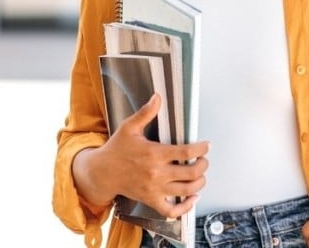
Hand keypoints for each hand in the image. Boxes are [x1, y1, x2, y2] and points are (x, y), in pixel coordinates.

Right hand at [75, 93, 208, 217]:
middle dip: (203, 165)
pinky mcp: (151, 200)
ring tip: (200, 175)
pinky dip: (185, 207)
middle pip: (191, 173)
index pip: (186, 151)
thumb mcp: (129, 127)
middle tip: (204, 160)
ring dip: (199, 183)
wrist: (102, 173)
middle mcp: (156, 173)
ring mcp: (154, 189)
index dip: (201, 149)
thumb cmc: (116, 150)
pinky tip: (192, 198)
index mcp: (154, 154)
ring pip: (186, 191)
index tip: (206, 145)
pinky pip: (171, 210)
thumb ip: (146, 113)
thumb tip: (157, 97)